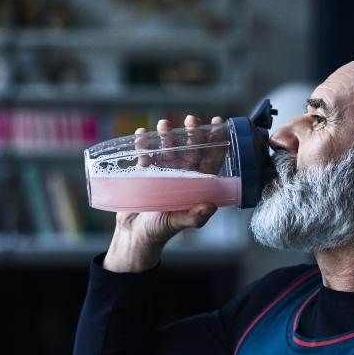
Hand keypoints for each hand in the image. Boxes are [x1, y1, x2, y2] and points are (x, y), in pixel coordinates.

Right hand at [102, 115, 220, 272]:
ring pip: (168, 148)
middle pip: (190, 149)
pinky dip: (143, 145)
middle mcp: (182, 175)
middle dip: (192, 134)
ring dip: (166, 136)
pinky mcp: (144, 173)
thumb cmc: (160, 231)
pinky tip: (141, 134)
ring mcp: (163, 172)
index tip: (219, 124)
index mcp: (196, 184)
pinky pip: (145, 155)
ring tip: (163, 125)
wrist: (134, 235)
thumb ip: (194, 216)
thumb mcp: (177, 223)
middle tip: (191, 120)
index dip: (216, 142)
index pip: (210, 160)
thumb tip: (211, 205)